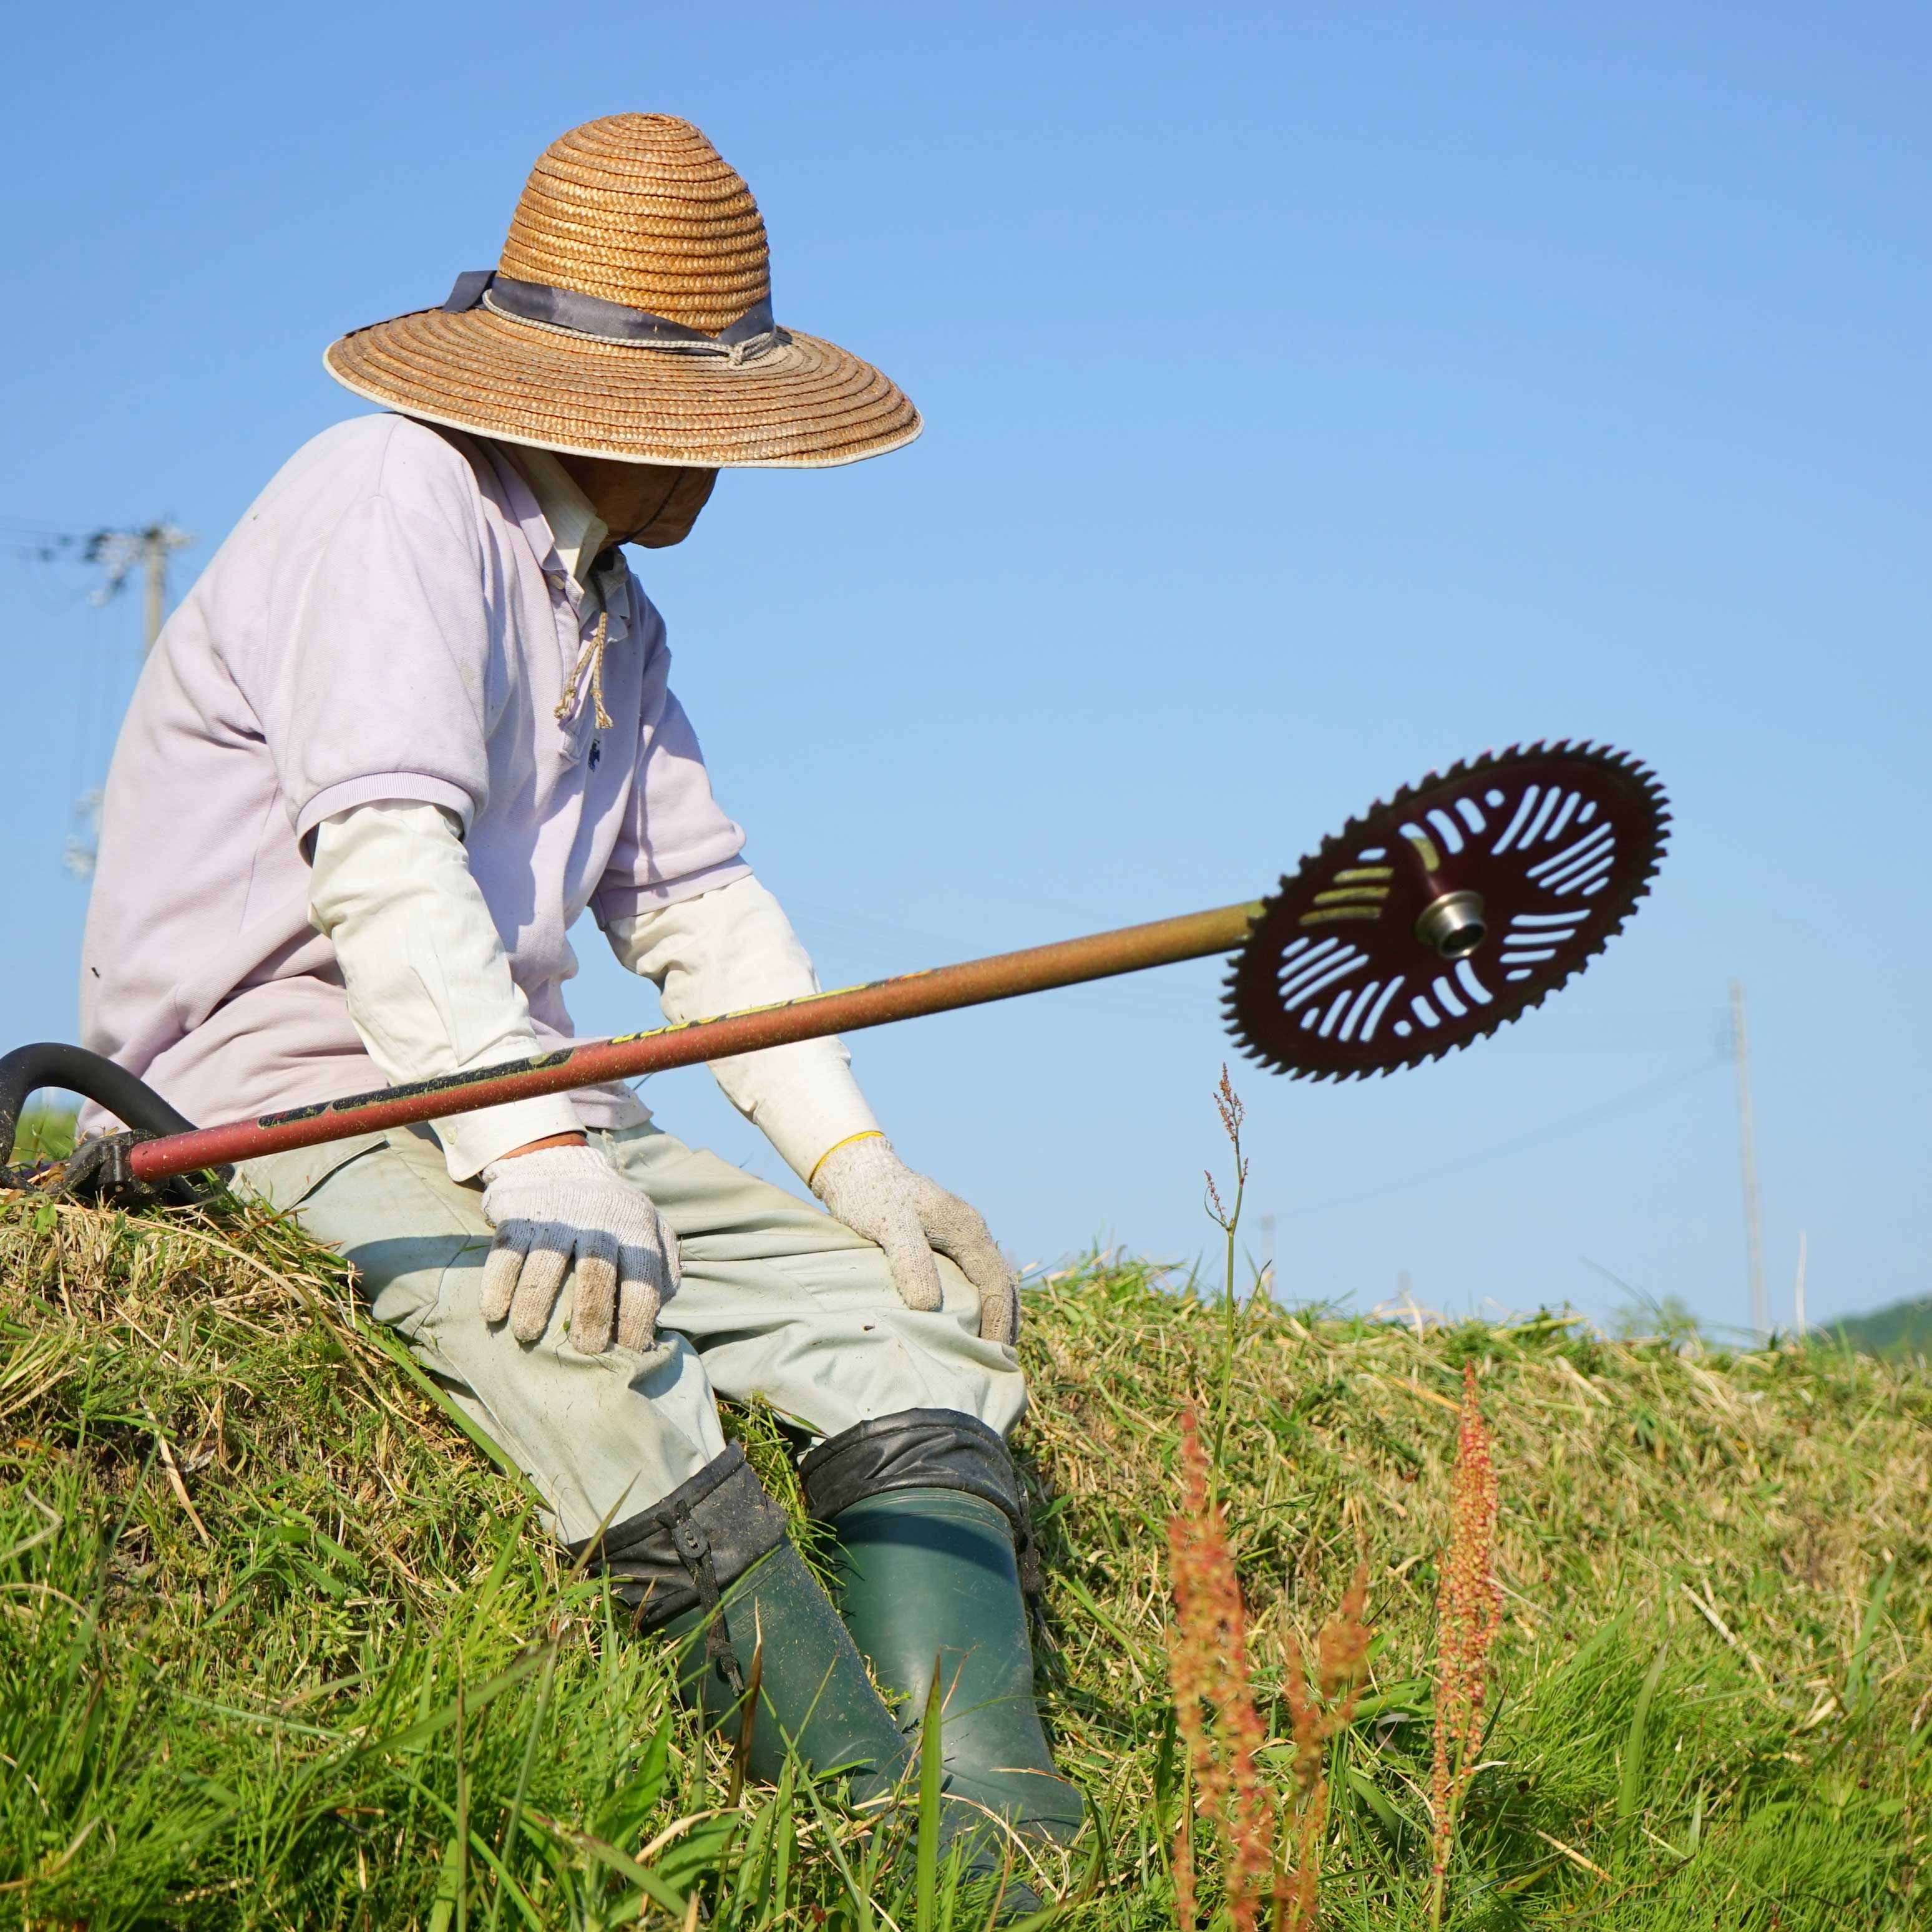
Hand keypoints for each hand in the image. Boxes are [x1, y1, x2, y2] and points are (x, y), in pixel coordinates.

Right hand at [478, 1143, 679, 1352]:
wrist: (561, 1165)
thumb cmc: (612, 1214)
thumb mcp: (649, 1228)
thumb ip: (663, 1266)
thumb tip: (661, 1312)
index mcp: (635, 1229)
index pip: (642, 1280)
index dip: (637, 1320)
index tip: (628, 1351)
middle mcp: (598, 1221)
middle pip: (596, 1275)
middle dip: (591, 1318)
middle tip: (584, 1350)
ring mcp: (557, 1217)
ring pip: (545, 1266)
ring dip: (534, 1306)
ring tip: (528, 1335)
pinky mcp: (519, 1216)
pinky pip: (506, 1254)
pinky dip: (497, 1285)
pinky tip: (493, 1313)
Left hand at [811, 1135, 1018, 1345]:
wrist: (855, 1167)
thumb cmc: (869, 1196)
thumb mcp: (889, 1226)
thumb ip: (910, 1261)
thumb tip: (929, 1306)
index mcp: (967, 1229)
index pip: (996, 1282)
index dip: (997, 1320)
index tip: (993, 1353)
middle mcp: (972, 1231)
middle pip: (1003, 1283)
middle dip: (1004, 1322)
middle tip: (999, 1362)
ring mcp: (961, 1235)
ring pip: (991, 1280)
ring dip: (995, 1313)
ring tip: (988, 1349)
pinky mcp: (945, 1241)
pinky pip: (974, 1277)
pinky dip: (978, 1302)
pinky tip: (966, 1323)